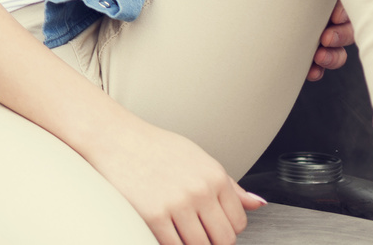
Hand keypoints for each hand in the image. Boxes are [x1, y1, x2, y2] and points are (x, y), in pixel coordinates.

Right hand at [84, 117, 264, 244]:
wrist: (114, 138)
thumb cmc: (155, 148)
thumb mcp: (198, 159)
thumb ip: (230, 186)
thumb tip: (257, 204)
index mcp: (214, 176)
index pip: (238, 223)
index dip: (226, 229)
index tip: (211, 224)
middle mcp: (199, 190)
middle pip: (223, 240)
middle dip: (212, 240)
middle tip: (195, 230)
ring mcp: (177, 204)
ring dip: (190, 243)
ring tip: (178, 228)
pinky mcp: (153, 216)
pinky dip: (171, 242)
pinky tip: (164, 230)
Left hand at [307, 0, 353, 82]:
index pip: (348, 8)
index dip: (344, 14)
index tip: (333, 16)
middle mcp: (331, 19)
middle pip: (348, 32)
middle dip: (340, 36)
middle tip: (325, 37)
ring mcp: (322, 37)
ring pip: (337, 52)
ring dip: (332, 56)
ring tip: (319, 56)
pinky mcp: (309, 53)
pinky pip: (319, 67)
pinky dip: (316, 70)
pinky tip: (311, 71)